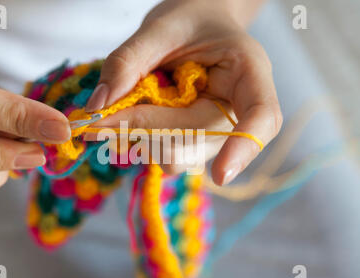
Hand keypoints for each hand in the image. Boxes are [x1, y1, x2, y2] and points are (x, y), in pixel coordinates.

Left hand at [85, 0, 281, 184]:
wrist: (195, 24)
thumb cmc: (188, 20)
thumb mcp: (159, 29)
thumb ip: (128, 62)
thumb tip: (97, 107)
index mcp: (248, 73)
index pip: (262, 116)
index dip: (244, 147)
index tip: (221, 176)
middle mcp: (237, 109)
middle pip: (201, 142)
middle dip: (148, 133)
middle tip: (97, 122)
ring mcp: (214, 130)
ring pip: (180, 156)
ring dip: (140, 140)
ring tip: (117, 111)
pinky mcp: (191, 140)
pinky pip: (165, 154)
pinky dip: (137, 141)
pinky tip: (125, 120)